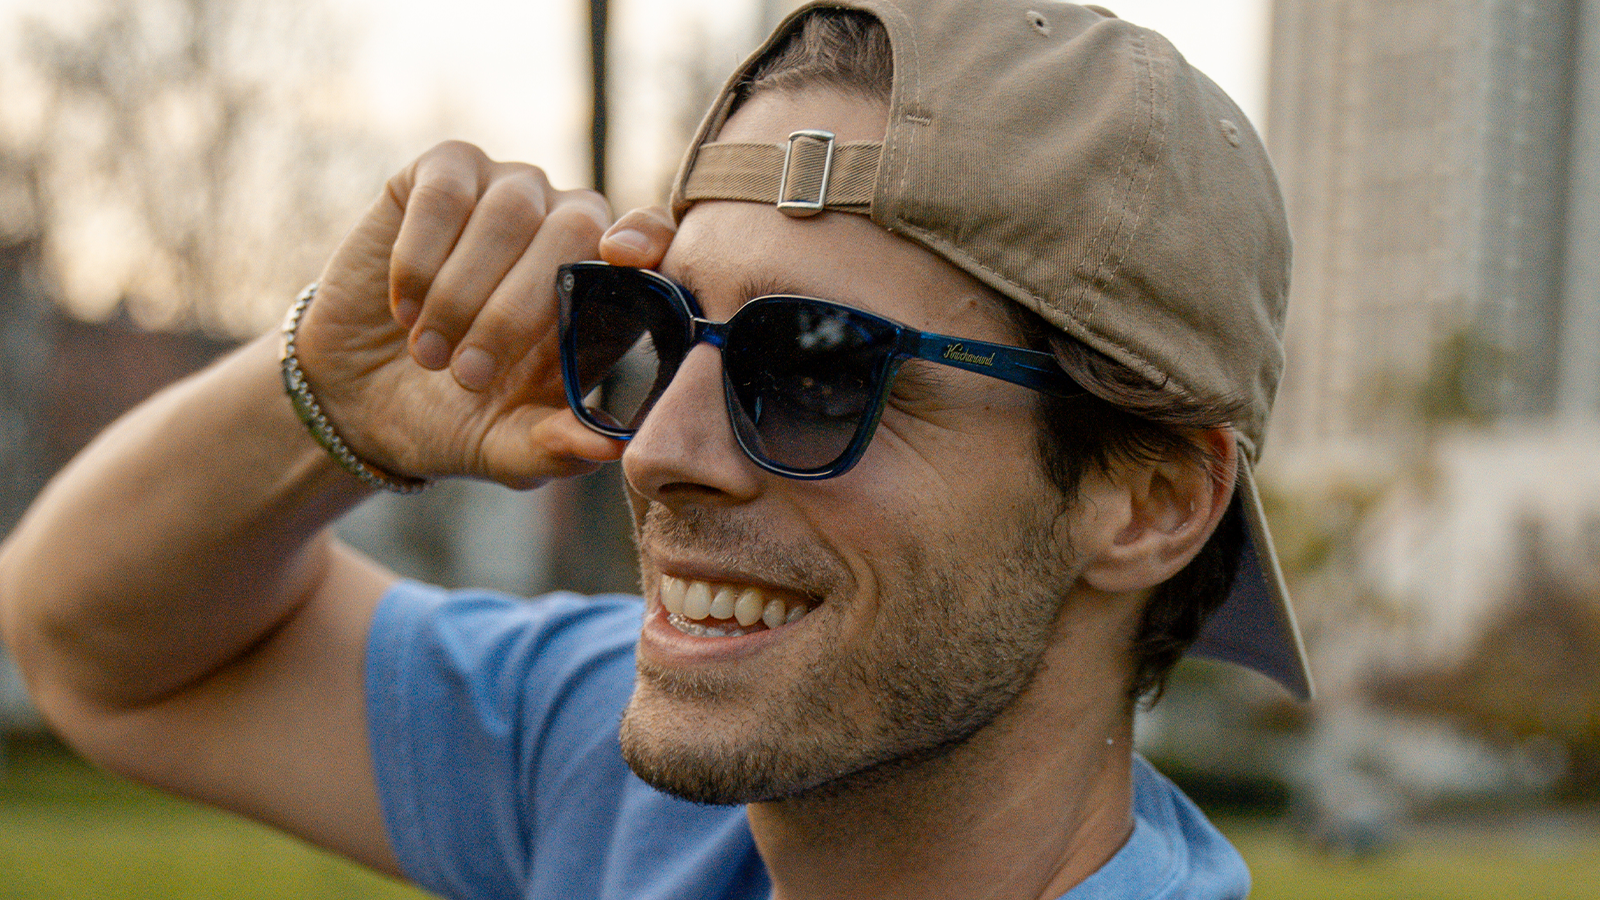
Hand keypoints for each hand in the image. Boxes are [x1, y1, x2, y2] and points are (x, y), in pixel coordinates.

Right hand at [294, 141, 675, 488]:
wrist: (361, 396)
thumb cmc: (455, 417)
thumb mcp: (505, 448)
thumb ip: (556, 448)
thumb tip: (609, 447)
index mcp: (604, 287)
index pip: (652, 238)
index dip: (646, 239)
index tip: (622, 259)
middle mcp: (566, 225)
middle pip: (574, 229)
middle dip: (518, 308)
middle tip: (469, 377)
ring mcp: (508, 191)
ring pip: (508, 213)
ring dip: (462, 293)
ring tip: (428, 355)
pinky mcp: (444, 172)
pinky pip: (446, 194)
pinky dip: (420, 257)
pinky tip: (405, 307)